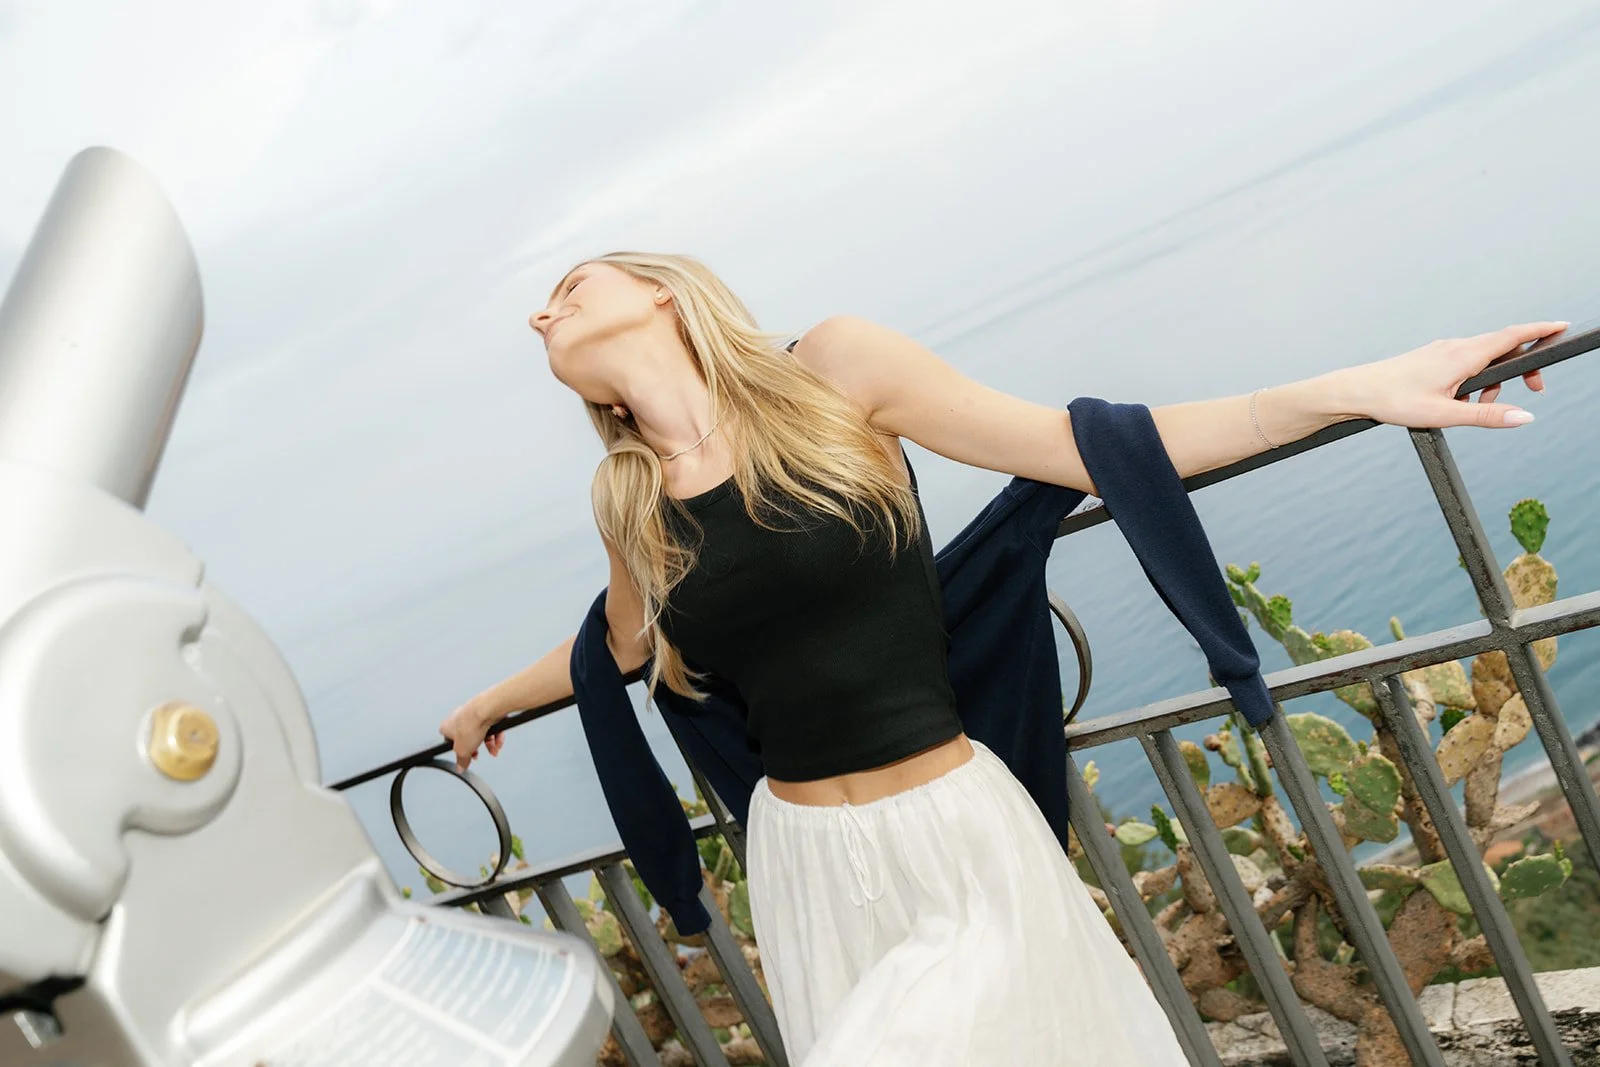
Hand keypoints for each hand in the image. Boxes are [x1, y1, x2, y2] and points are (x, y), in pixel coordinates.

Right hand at [439, 695, 502, 771]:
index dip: (458, 750)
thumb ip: (461, 761)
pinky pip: (491, 726)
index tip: (465, 756)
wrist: (487, 710)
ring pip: (481, 732)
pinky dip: (495, 735)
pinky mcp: (486, 711)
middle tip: (478, 754)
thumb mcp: (463, 751)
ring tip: (494, 750)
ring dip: (488, 744)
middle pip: (467, 737)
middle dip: (475, 747)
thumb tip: (460, 768)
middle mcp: (458, 718)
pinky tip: (499, 742)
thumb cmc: (470, 725)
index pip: (449, 740)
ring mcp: (472, 713)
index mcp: (447, 726)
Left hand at [1342, 321, 1566, 429]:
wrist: (1355, 392)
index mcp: (1463, 355)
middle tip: (1535, 389)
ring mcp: (1442, 350)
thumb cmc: (1394, 401)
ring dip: (1494, 380)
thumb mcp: (1445, 415)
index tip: (1563, 327)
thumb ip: (1486, 417)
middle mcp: (1455, 346)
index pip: (1513, 335)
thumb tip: (1525, 417)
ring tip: (1481, 407)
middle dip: (1523, 365)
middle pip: (1503, 346)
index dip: (1541, 330)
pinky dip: (1475, 379)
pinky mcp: (1432, 358)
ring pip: (1483, 358)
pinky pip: (1464, 363)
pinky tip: (1461, 402)